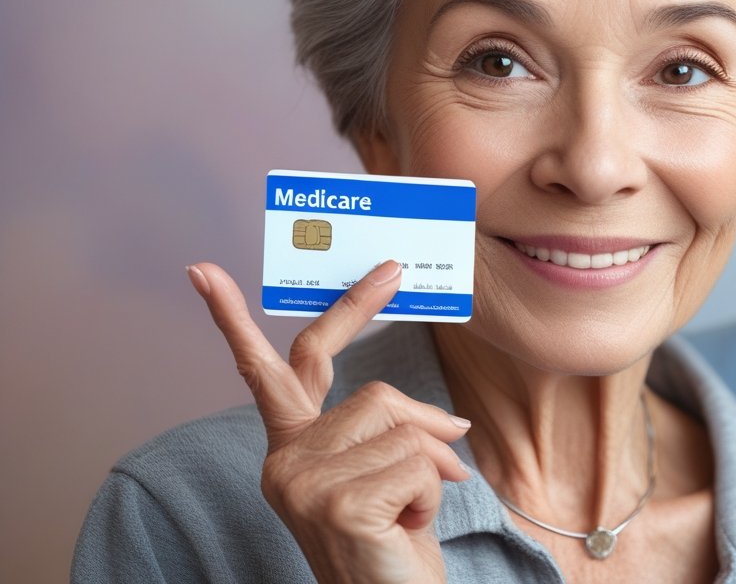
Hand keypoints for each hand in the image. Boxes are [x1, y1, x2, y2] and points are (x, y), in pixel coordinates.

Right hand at [187, 260, 470, 583]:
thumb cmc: (390, 549)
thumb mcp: (392, 480)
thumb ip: (397, 436)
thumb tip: (449, 419)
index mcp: (291, 451)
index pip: (268, 375)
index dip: (235, 321)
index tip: (204, 272)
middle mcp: (285, 462)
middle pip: (350, 378)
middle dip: (358, 308)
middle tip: (392, 267)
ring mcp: (305, 482)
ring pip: (400, 423)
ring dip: (432, 463)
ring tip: (412, 511)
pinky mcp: (337, 503)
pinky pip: (417, 462)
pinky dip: (434, 493)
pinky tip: (408, 527)